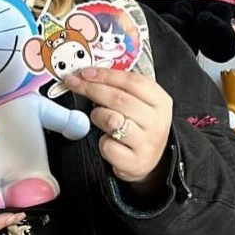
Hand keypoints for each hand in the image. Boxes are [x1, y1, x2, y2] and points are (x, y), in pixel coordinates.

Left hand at [64, 67, 171, 186]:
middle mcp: (157, 121)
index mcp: (160, 101)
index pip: (132, 81)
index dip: (106, 75)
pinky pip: (108, 145)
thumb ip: (120, 88)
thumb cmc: (139, 126)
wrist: (152, 160)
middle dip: (92, 89)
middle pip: (119, 98)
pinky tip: (109, 141)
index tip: (85, 72)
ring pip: (112, 121)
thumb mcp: (140, 104)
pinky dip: (102, 142)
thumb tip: (89, 74)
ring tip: (100, 118)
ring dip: (98, 116)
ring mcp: (147, 142)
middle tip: (75, 84)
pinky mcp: (135, 161)